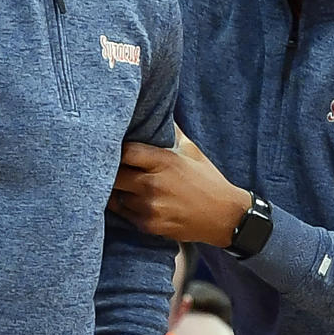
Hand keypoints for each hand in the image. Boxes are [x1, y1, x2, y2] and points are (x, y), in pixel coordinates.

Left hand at [109, 125, 250, 246]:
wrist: (224, 216)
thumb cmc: (207, 180)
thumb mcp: (191, 150)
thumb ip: (172, 131)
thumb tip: (158, 109)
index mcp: (164, 161)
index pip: (126, 151)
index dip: (117, 148)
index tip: (114, 147)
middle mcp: (153, 184)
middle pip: (114, 175)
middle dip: (111, 170)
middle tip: (109, 165)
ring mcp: (150, 206)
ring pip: (116, 195)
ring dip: (117, 189)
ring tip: (121, 183)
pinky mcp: (149, 225)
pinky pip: (124, 213)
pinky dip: (124, 205)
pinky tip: (132, 198)